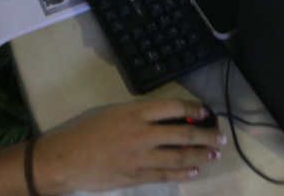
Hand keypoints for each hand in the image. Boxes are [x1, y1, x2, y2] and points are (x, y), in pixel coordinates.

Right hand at [33, 100, 224, 192]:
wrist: (65, 159)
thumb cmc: (85, 131)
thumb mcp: (112, 112)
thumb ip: (138, 115)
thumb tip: (165, 119)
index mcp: (135, 113)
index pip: (173, 107)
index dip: (194, 109)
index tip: (206, 112)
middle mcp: (142, 133)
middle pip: (183, 132)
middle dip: (205, 135)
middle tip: (219, 137)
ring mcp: (140, 157)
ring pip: (179, 156)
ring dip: (199, 155)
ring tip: (212, 154)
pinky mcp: (136, 176)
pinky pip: (166, 175)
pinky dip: (182, 173)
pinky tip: (193, 171)